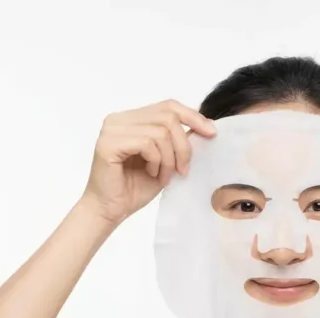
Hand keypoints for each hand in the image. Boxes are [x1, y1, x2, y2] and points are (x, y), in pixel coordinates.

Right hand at [81, 99, 216, 224]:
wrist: (111, 210)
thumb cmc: (135, 187)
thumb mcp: (166, 160)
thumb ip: (178, 140)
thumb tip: (205, 126)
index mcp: (131, 118)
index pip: (168, 106)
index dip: (193, 116)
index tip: (211, 133)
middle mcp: (119, 119)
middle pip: (168, 116)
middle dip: (183, 146)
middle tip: (183, 170)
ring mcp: (112, 129)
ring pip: (160, 132)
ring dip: (169, 159)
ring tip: (164, 176)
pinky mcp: (108, 143)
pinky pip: (147, 143)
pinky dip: (157, 162)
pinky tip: (151, 174)